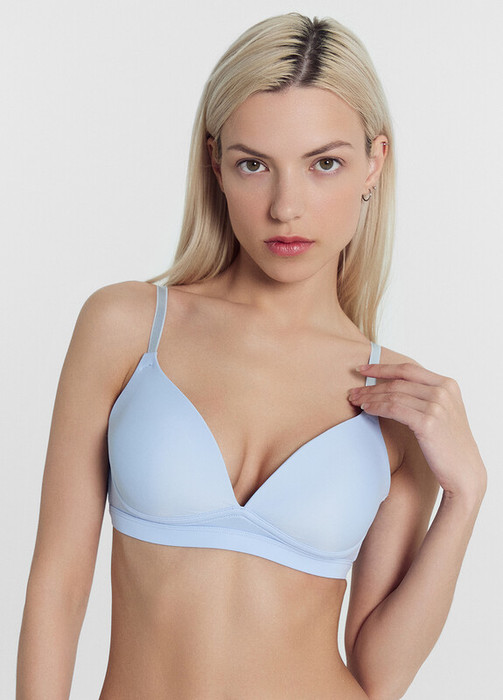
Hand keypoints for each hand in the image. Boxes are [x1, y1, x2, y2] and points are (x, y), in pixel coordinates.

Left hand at [348, 362, 486, 500]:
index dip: (382, 367)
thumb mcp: (443, 411)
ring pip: (393, 395)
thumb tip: (393, 387)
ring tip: (355, 401)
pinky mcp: (428, 422)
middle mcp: (443, 391)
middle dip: (371, 385)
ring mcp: (437, 406)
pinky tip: (366, 410)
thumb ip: (425, 396)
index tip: (363, 369)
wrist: (464, 471)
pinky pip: (394, 409)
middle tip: (353, 391)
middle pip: (397, 382)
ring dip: (370, 397)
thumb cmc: (449, 444)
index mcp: (447, 384)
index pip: (408, 369)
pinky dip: (377, 407)